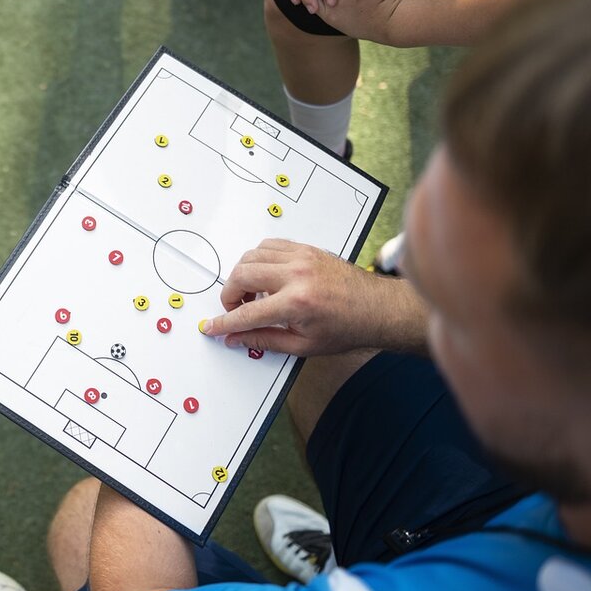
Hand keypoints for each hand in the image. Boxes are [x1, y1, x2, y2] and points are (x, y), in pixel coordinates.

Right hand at [199, 239, 407, 356]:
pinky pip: (269, 245)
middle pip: (242, 275)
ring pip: (251, 256)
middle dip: (230, 295)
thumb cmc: (347, 328)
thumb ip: (263, 340)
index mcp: (297, 303)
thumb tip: (236, 338)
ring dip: (243, 275)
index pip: (246, 313)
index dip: (224, 322)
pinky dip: (259, 259)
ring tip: (252, 293)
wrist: (378, 309)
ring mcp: (301, 257)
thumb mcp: (303, 345)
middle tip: (236, 308)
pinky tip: (265, 276)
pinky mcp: (306, 249)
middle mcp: (297, 275)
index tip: (212, 326)